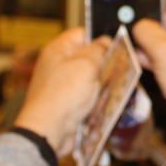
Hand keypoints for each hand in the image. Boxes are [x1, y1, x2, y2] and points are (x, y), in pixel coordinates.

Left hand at [14, 30, 109, 156]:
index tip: (115, 47)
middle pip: (88, 56)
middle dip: (103, 63)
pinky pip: (87, 95)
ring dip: (101, 83)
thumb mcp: (86, 65)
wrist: (49, 131)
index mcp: (58, 49)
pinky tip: (101, 102)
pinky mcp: (67, 102)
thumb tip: (105, 42)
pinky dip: (95, 98)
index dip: (99, 38)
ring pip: (90, 77)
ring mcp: (62, 84)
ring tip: (109, 88)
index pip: (82, 34)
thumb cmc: (63, 95)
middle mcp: (58, 65)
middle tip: (116, 69)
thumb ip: (98, 49)